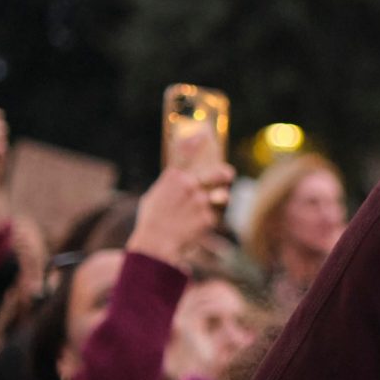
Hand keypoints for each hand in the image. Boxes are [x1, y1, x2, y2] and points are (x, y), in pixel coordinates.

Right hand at [127, 129, 233, 270]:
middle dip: (225, 174)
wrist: (156, 244)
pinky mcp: (209, 216)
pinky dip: (206, 222)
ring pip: (219, 196)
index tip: (204, 135)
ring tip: (212, 206)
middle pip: (217, 173)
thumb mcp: (153, 197)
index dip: (196, 143)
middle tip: (228, 174)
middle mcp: (189, 184)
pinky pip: (213, 216)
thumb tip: (180, 181)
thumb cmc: (151, 222)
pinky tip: (195, 228)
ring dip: (219, 199)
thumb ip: (170, 186)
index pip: (186, 154)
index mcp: (173, 177)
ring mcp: (201, 200)